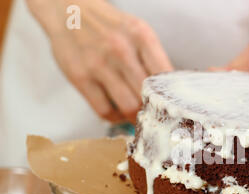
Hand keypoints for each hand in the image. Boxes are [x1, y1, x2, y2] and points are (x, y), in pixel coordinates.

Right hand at [27, 0, 172, 122]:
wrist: (68, 11)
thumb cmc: (109, 26)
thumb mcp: (138, 32)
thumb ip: (154, 59)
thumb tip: (170, 92)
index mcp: (141, 36)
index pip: (165, 76)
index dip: (170, 96)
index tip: (170, 104)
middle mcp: (121, 49)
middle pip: (147, 95)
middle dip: (153, 110)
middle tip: (153, 115)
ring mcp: (98, 64)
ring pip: (128, 106)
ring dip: (135, 116)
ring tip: (136, 115)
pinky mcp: (79, 77)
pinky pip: (104, 110)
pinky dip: (114, 117)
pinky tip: (117, 112)